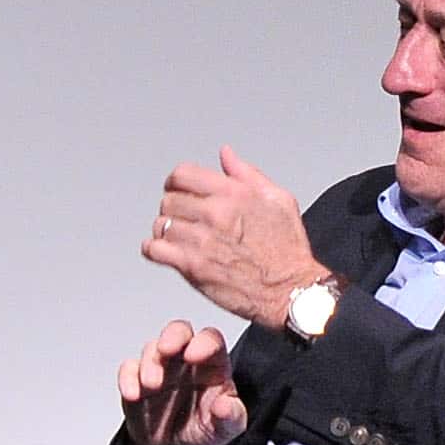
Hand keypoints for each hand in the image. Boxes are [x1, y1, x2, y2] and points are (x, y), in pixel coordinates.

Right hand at [116, 319, 246, 444]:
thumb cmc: (202, 428)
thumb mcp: (225, 429)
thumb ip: (231, 417)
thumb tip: (225, 406)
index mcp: (212, 364)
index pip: (211, 340)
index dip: (204, 342)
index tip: (195, 354)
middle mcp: (185, 360)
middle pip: (179, 331)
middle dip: (172, 336)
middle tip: (167, 349)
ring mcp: (160, 367)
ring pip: (152, 349)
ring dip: (150, 363)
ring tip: (152, 384)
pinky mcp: (136, 380)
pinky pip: (128, 369)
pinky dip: (127, 378)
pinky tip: (133, 393)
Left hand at [146, 146, 328, 327]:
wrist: (290, 290)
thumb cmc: (287, 248)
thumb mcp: (278, 199)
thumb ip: (247, 173)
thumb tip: (225, 154)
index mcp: (235, 193)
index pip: (182, 174)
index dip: (176, 182)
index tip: (178, 190)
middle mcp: (216, 213)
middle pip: (168, 200)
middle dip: (173, 208)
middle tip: (183, 219)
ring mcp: (201, 240)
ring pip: (160, 224)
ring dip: (165, 231)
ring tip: (180, 237)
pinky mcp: (192, 266)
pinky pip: (154, 250)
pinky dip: (155, 250)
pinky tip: (167, 252)